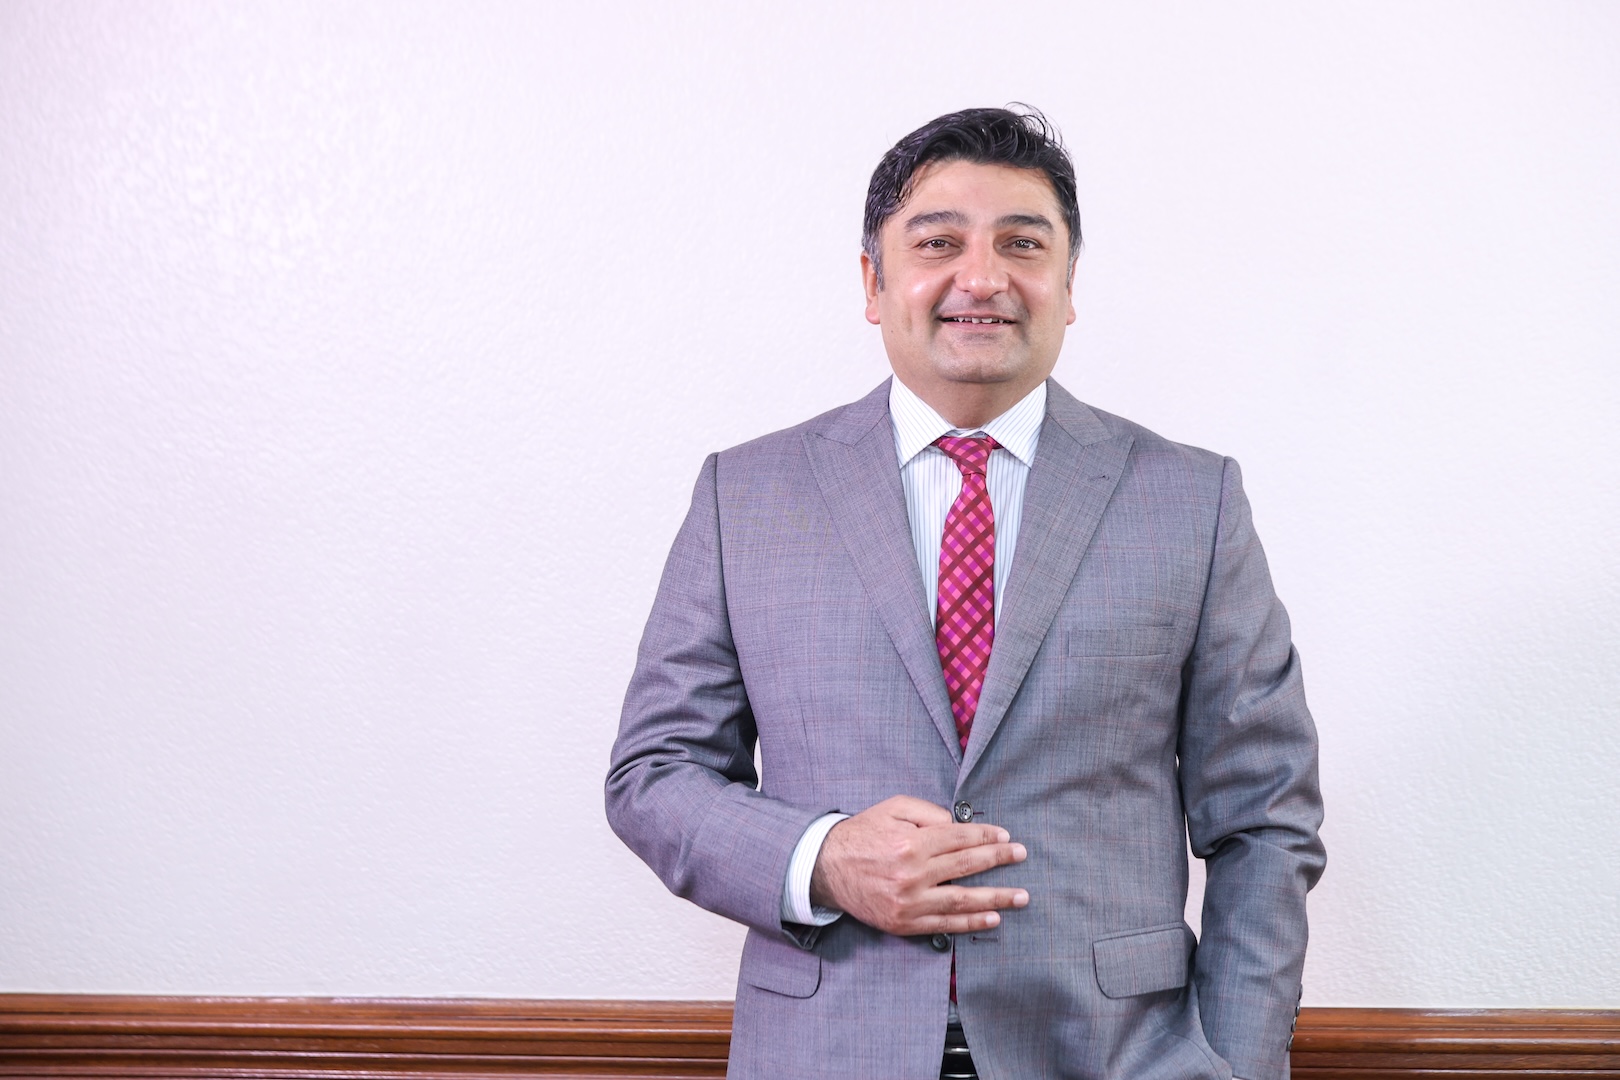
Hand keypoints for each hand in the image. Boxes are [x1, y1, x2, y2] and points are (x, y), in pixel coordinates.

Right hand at [809, 794, 1027, 935]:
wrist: (827, 868)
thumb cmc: (863, 834)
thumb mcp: (892, 809)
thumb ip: (927, 812)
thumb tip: (959, 824)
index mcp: (911, 842)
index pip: (959, 838)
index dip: (986, 837)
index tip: (1006, 837)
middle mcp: (913, 873)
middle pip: (967, 866)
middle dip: (999, 860)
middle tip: (1022, 856)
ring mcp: (909, 902)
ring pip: (962, 900)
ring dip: (996, 898)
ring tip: (1021, 896)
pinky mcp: (904, 922)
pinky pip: (944, 923)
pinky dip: (971, 922)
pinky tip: (992, 919)